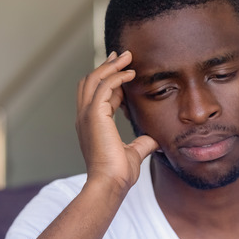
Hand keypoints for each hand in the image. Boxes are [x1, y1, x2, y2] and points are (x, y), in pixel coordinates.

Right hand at [76, 51, 157, 190]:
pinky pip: (104, 87)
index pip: (98, 94)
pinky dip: (116, 77)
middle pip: (90, 81)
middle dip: (106, 66)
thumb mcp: (134, 153)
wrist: (111, 183)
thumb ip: (142, 143)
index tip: (124, 70)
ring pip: (94, 79)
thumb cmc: (118, 174)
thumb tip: (153, 140)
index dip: (110, 81)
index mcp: (91, 125)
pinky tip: (131, 73)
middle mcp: (85, 117)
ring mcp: (87, 115)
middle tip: (122, 55)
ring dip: (111, 66)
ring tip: (127, 56)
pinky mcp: (94, 115)